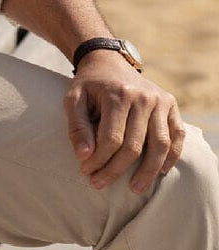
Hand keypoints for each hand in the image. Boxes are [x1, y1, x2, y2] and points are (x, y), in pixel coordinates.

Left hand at [64, 51, 185, 193]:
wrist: (107, 60)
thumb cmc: (89, 84)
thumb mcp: (73, 98)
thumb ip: (77, 127)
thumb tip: (83, 156)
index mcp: (117, 94)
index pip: (111, 139)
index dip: (98, 160)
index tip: (86, 171)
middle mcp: (143, 97)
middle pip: (134, 146)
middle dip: (115, 170)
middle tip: (100, 183)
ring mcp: (160, 100)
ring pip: (160, 145)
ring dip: (148, 172)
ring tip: (135, 189)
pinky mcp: (171, 104)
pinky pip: (176, 135)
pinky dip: (171, 156)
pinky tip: (160, 172)